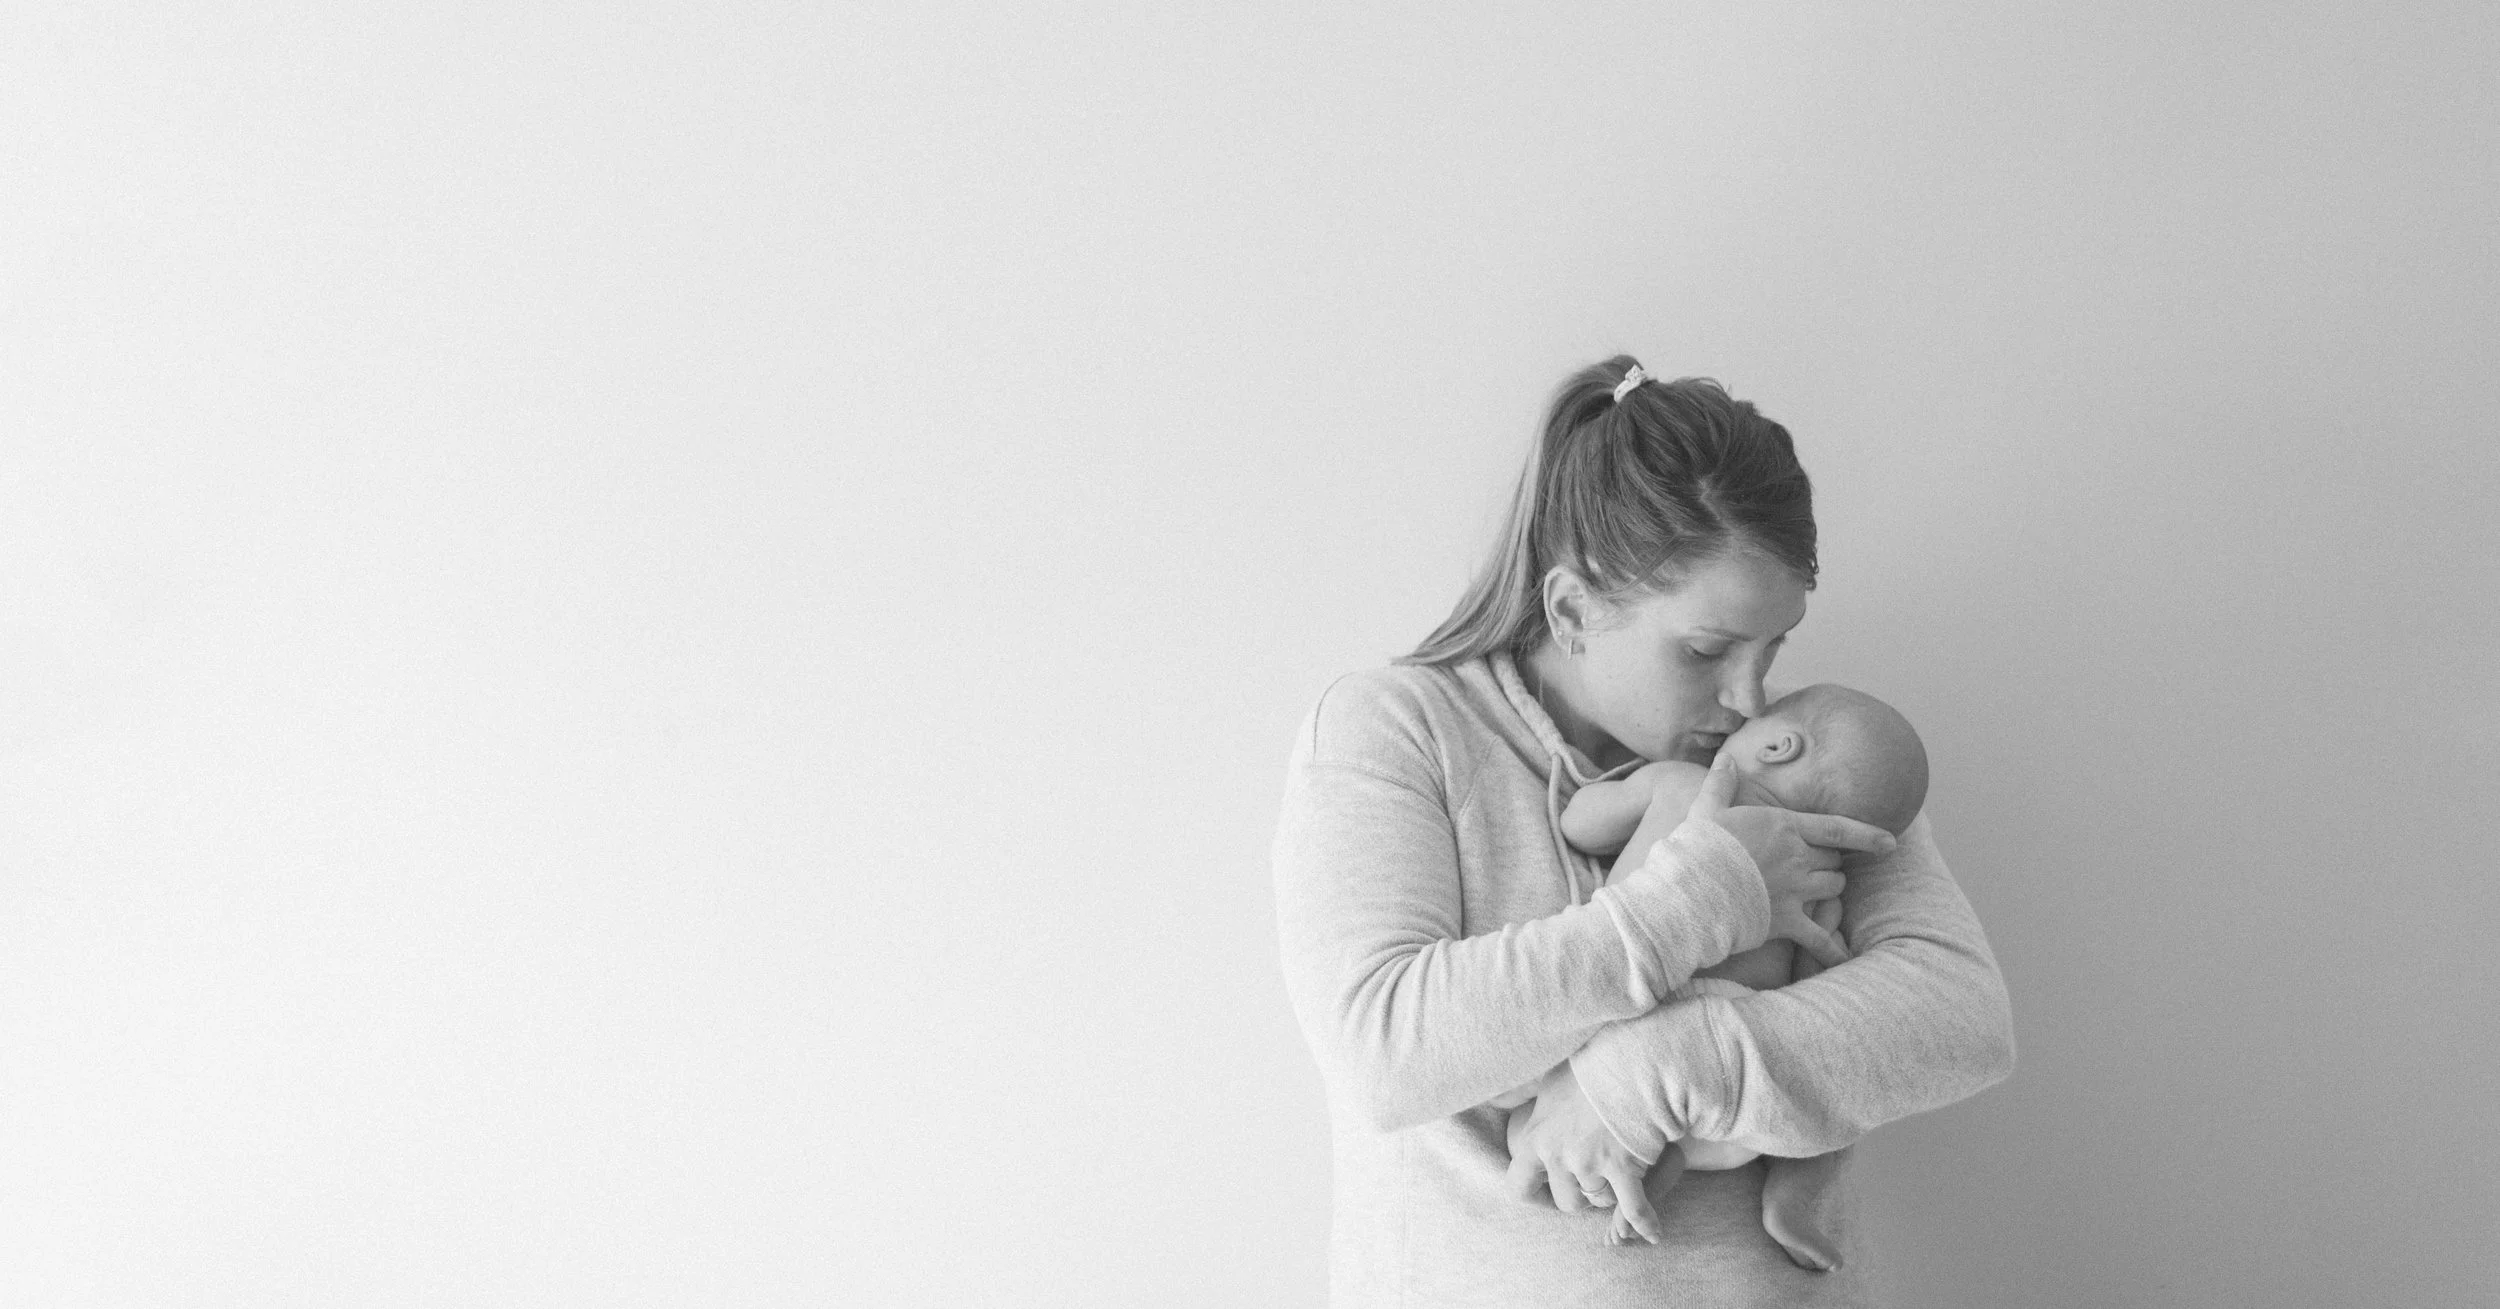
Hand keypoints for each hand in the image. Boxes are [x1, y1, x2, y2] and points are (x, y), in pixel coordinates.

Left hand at [1502, 1064, 1664, 1244]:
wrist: (1627, 1063)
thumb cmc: (1588, 1068)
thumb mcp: (1545, 1080)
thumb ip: (1520, 1095)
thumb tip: (1493, 1100)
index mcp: (1536, 1138)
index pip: (1519, 1186)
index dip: (1535, 1196)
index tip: (1548, 1194)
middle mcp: (1558, 1157)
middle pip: (1567, 1201)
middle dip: (1581, 1195)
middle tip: (1595, 1178)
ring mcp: (1591, 1164)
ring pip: (1598, 1202)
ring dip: (1610, 1195)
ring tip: (1619, 1177)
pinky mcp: (1624, 1168)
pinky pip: (1633, 1208)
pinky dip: (1645, 1222)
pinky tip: (1653, 1233)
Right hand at [1686, 752, 1891, 967]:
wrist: (1690, 888)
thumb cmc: (1697, 846)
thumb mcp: (1707, 809)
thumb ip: (1721, 783)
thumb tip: (1725, 758)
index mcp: (1784, 827)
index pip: (1838, 828)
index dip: (1867, 835)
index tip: (1891, 842)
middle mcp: (1797, 858)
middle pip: (1833, 860)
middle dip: (1831, 861)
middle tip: (1816, 863)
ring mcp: (1795, 890)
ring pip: (1833, 889)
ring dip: (1830, 888)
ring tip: (1819, 890)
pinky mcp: (1786, 920)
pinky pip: (1820, 939)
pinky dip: (1834, 951)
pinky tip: (1845, 959)